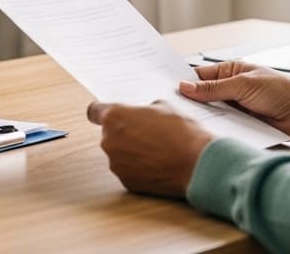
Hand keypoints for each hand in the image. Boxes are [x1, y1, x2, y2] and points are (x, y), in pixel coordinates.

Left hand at [86, 100, 213, 197]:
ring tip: (156, 150)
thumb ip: (144, 110)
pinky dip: (138, 168)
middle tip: (147, 134)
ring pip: (119, 154)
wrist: (196, 163)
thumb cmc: (182, 133)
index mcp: (114, 117)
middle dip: (124, 133)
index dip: (103, 113)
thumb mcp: (164, 107)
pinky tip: (157, 164)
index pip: (94, 111)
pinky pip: (128, 171)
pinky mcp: (126, 182)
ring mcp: (116, 164)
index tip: (108, 115)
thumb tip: (143, 115)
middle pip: (109, 134)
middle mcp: (109, 141)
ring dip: (131, 152)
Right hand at [179, 60, 289, 141]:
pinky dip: (213, 131)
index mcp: (229, 72)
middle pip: (200, 97)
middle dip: (188, 103)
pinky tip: (202, 135)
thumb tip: (185, 87)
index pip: (198, 76)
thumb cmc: (280, 90)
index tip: (163, 89)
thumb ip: (214, 88)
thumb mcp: (244, 85)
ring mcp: (233, 110)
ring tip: (181, 124)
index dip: (182, 83)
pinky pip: (221, 128)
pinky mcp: (239, 127)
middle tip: (168, 109)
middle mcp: (228, 91)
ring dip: (201, 119)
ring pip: (209, 115)